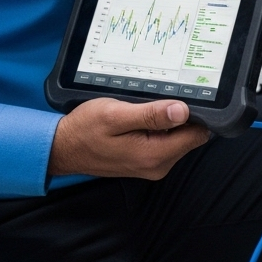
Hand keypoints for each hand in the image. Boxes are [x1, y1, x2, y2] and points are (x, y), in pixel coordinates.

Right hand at [48, 98, 210, 179]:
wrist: (64, 148)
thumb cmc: (85, 129)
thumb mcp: (116, 115)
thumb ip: (151, 115)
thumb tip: (183, 111)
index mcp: (155, 154)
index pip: (197, 134)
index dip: (195, 113)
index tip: (182, 96)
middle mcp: (159, 165)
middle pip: (190, 136)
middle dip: (181, 115)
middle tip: (159, 97)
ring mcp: (153, 165)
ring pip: (179, 138)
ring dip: (169, 120)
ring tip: (147, 105)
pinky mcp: (147, 161)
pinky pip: (165, 141)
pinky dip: (160, 127)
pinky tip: (142, 116)